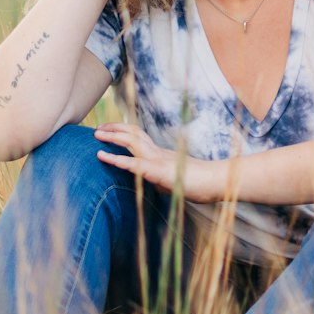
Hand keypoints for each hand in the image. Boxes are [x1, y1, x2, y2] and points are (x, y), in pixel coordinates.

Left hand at [94, 122, 220, 201]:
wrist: (216, 182)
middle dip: (114, 128)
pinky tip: (102, 156)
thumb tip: (156, 184)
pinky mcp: (158, 171)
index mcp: (161, 154)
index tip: (109, 130)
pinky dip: (116, 159)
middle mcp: (158, 152)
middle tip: (98, 129)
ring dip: (112, 137)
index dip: (123, 131)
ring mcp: (158, 159)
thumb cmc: (199, 184)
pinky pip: (133, 164)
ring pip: (132, 142)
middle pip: (133, 133)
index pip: (139, 137)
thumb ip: (163, 180)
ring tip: (97, 135)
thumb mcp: (176, 181)